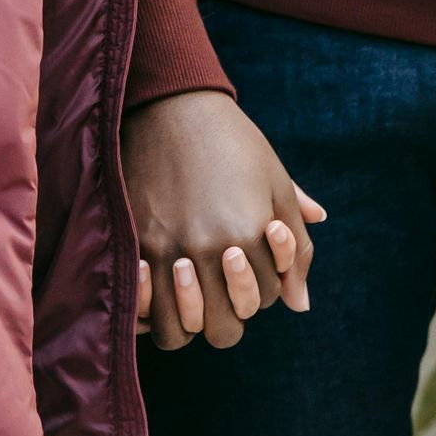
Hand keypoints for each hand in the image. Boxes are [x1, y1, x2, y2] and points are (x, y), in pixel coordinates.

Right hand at [126, 89, 326, 348]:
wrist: (173, 105)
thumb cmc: (234, 142)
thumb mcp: (277, 184)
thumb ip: (296, 248)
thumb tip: (301, 304)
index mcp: (250, 235)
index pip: (266, 299)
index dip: (262, 284)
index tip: (248, 255)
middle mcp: (210, 250)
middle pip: (224, 329)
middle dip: (229, 314)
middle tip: (220, 283)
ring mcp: (168, 250)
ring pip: (180, 330)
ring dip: (189, 319)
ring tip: (190, 290)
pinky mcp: (135, 243)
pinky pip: (143, 309)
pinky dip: (152, 310)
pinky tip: (160, 286)